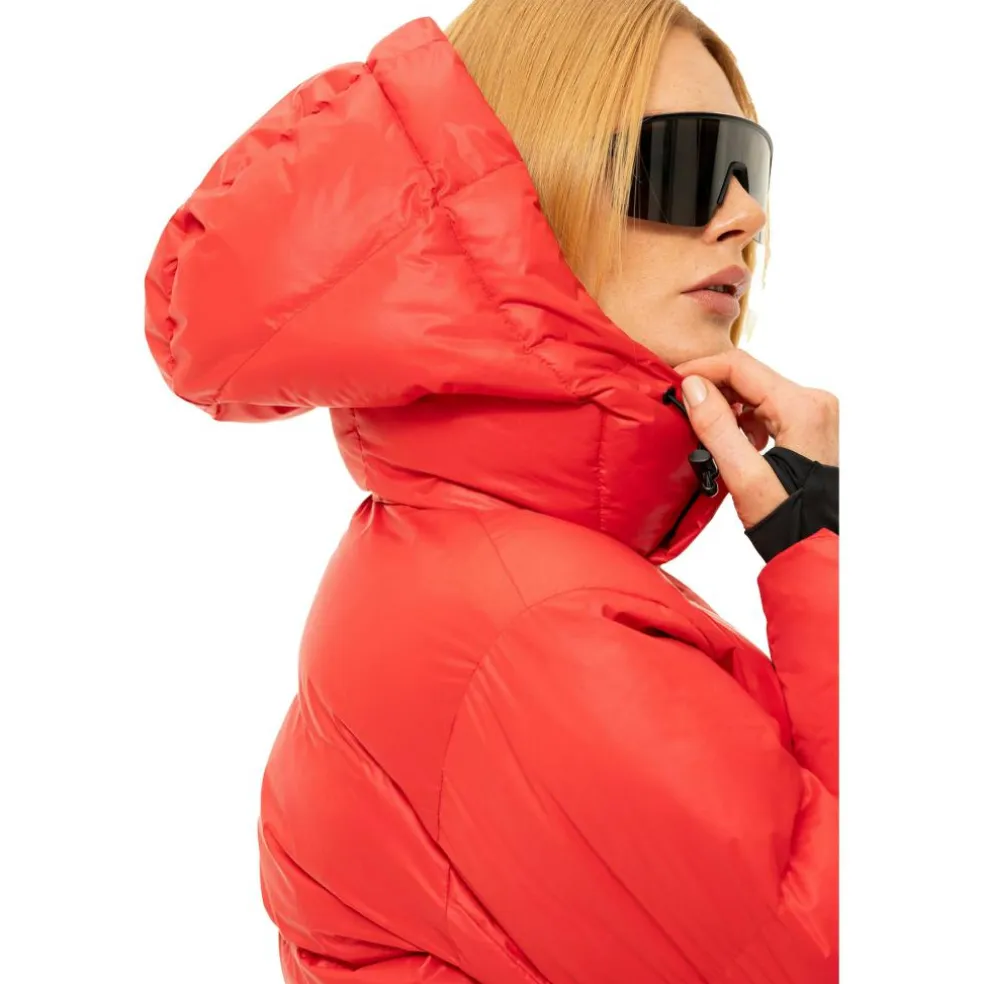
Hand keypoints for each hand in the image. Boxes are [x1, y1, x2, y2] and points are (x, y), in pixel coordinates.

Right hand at [674, 350, 838, 529]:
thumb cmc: (787, 520)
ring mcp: (811, 413)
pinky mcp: (805, 425)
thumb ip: (717, 428)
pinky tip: (728, 440)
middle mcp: (812, 402)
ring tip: (700, 427)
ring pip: (753, 391)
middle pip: (748, 376)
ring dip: (724, 404)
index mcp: (802, 407)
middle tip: (678, 405)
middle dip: (710, 387)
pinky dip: (740, 418)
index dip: (700, 369)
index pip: (741, 366)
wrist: (813, 545)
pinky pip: (764, 407)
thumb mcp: (745, 476)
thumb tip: (692, 386)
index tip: (671, 381)